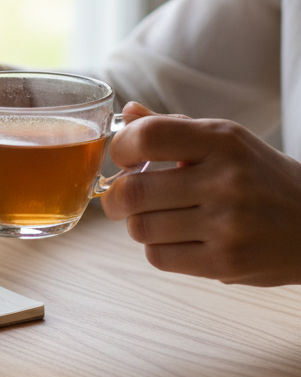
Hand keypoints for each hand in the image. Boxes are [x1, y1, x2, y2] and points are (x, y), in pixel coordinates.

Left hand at [101, 102, 300, 285]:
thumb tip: (127, 113)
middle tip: (120, 199)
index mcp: (222, 141)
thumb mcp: (226, 141)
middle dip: (115, 198)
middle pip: (134, 191)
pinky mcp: (226, 263)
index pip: (148, 137)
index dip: (121, 149)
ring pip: (141, 227)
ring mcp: (228, 224)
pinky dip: (158, 249)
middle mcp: (226, 180)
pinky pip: (159, 257)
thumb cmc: (261, 179)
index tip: (122, 159)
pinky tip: (177, 239)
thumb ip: (173, 128)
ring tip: (157, 218)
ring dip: (139, 224)